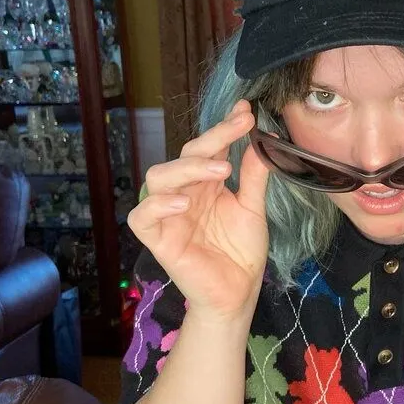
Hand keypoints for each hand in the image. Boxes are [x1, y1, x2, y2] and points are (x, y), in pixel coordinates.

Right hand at [127, 99, 270, 318]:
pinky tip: (184, 203)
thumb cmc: (241, 252)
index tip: (245, 110)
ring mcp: (169, 215)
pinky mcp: (158, 240)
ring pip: (158, 177)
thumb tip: (261, 140)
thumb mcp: (253, 209)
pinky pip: (142, 218)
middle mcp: (185, 193)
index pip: (208, 148)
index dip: (223, 127)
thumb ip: (254, 177)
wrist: (238, 293)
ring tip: (220, 170)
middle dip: (210, 139)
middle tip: (238, 131)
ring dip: (188, 167)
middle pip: (183, 156)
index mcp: (206, 184)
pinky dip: (158, 206)